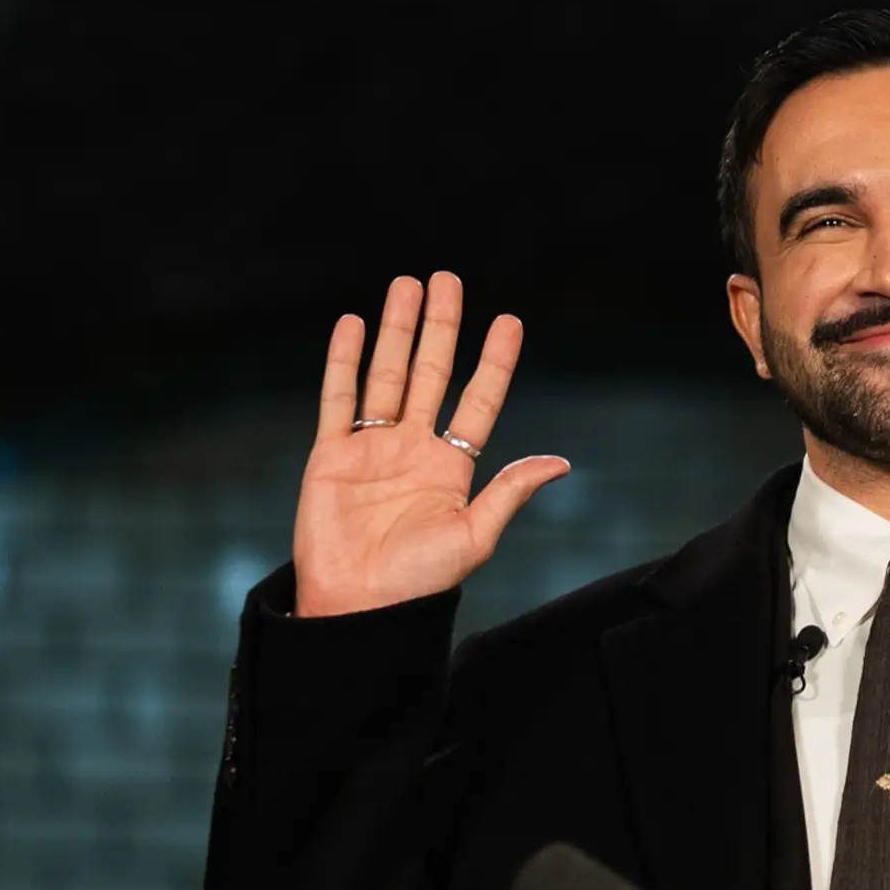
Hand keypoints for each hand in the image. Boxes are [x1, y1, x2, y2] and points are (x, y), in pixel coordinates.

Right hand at [293, 273, 570, 617]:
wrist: (355, 610)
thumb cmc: (416, 586)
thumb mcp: (473, 538)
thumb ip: (508, 493)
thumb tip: (560, 463)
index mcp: (452, 469)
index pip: (478, 401)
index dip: (494, 362)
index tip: (509, 321)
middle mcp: (413, 451)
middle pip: (430, 374)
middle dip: (440, 327)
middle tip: (447, 279)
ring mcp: (371, 450)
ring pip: (386, 375)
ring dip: (396, 330)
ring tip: (406, 285)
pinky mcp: (330, 457)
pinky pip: (338, 399)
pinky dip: (343, 361)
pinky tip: (352, 325)